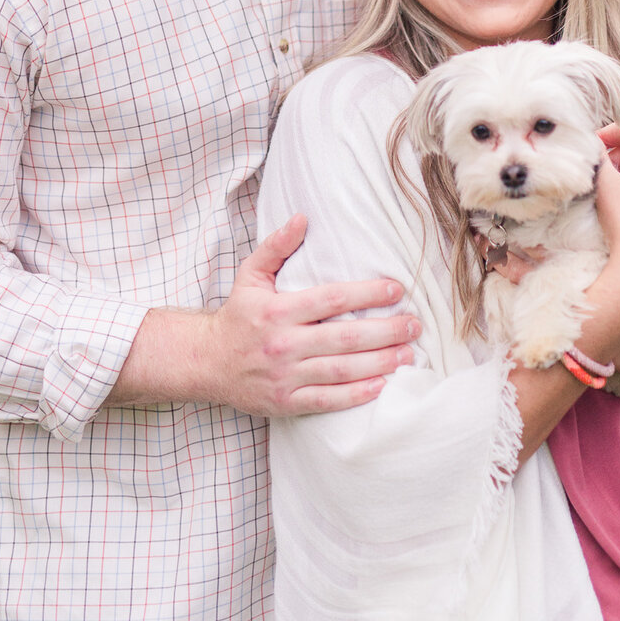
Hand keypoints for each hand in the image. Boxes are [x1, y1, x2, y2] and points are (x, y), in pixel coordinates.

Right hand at [211, 215, 420, 415]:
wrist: (206, 363)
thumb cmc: (237, 315)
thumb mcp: (249, 275)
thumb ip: (276, 246)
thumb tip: (302, 218)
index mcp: (278, 311)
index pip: (332, 299)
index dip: (367, 294)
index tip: (396, 289)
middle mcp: (284, 344)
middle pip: (345, 337)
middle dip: (385, 331)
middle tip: (414, 324)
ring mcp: (285, 376)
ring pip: (342, 370)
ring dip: (380, 362)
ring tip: (408, 353)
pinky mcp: (286, 402)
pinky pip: (328, 400)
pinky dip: (357, 395)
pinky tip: (383, 385)